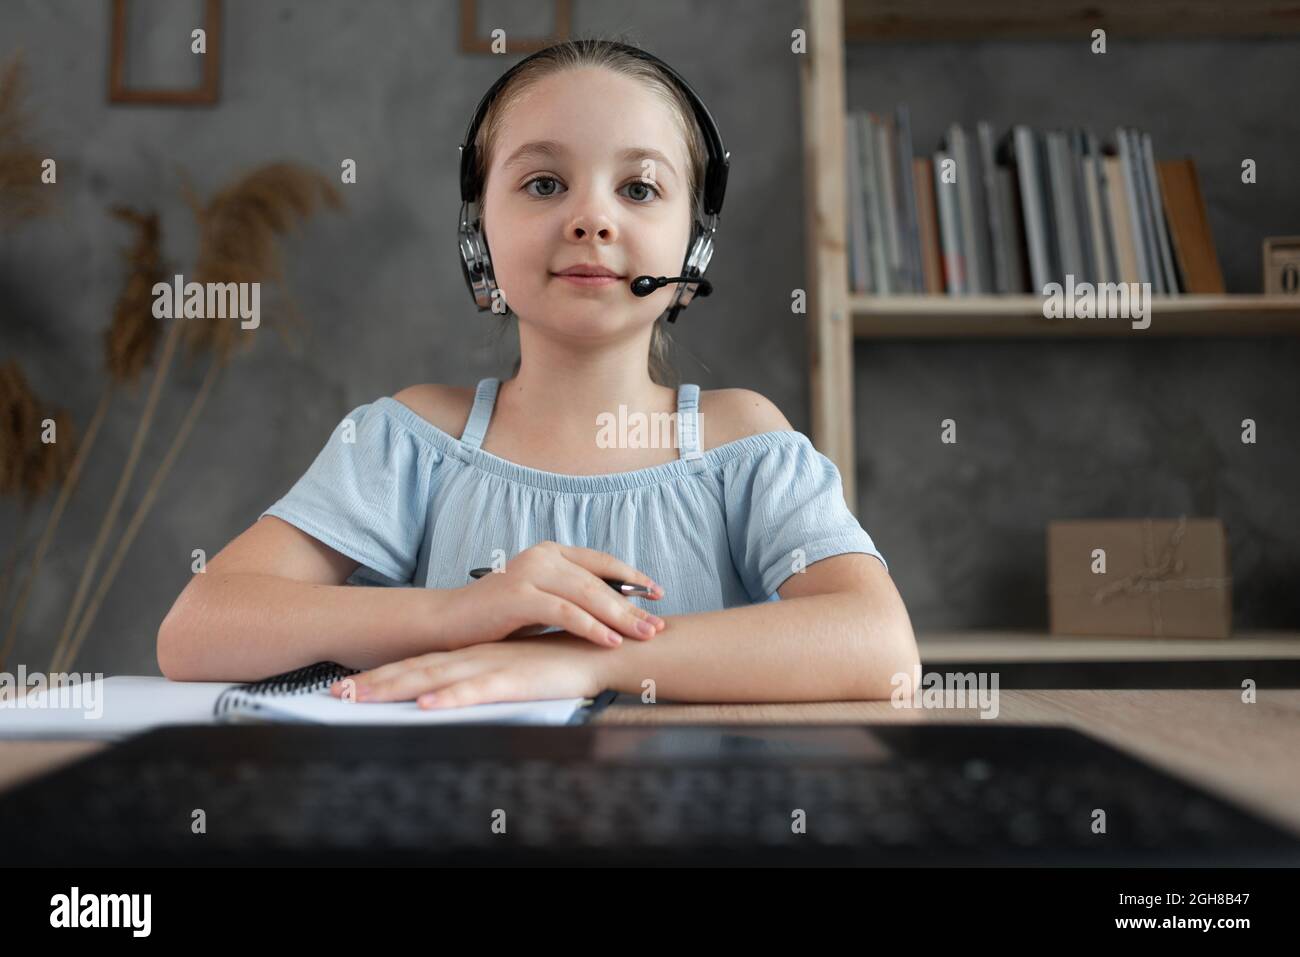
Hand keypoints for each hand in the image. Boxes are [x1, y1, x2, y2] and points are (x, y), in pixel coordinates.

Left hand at [329, 633, 611, 708]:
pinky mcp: (514, 679)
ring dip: (395, 688)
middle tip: (332, 692)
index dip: (383, 675)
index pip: (420, 664)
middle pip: (415, 670)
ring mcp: (492, 666)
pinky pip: (475, 689)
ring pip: (434, 678)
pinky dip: (450, 698)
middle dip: (372, 683)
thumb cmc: (564, 661)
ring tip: (360, 698)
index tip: (348, 687)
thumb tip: (466, 687)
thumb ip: (491, 675)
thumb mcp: (517, 669)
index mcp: (473, 655)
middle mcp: (474, 658)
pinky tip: (426, 705)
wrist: (604, 649)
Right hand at [441, 541, 665, 649]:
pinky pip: (564, 611)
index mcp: (550, 552)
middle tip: (657, 624)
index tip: (657, 594)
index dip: (632, 578)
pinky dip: (591, 627)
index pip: (601, 562)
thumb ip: (572, 599)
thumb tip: (617, 612)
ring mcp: (529, 573)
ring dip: (619, 617)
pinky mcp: (518, 595)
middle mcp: (542, 556)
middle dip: (632, 604)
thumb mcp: (541, 602)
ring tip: (643, 634)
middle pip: (599, 580)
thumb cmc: (498, 618)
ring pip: (587, 593)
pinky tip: (610, 641)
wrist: (449, 623)